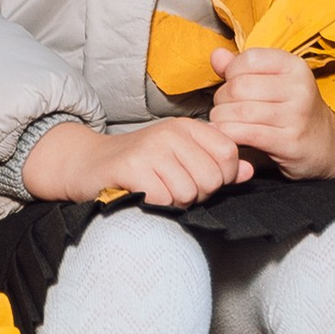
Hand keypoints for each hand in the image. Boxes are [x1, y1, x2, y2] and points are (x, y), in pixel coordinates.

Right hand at [23, 115, 251, 207]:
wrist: (86, 164)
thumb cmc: (139, 165)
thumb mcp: (180, 158)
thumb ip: (215, 165)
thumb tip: (248, 171)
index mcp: (188, 127)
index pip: (229, 154)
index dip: (220, 177)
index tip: (198, 180)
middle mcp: (172, 132)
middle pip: (212, 178)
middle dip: (198, 194)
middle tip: (173, 190)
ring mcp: (152, 147)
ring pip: (189, 192)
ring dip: (175, 202)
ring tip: (156, 192)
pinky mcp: (133, 167)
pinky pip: (164, 199)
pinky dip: (157, 206)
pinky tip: (143, 196)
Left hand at [209, 45, 334, 181]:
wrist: (325, 145)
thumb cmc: (292, 110)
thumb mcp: (273, 82)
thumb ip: (242, 68)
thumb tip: (216, 56)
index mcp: (295, 66)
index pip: (249, 59)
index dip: (231, 72)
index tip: (232, 84)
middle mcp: (299, 87)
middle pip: (239, 86)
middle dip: (221, 99)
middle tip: (225, 108)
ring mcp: (297, 115)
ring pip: (239, 111)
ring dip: (221, 119)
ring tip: (224, 122)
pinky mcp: (290, 141)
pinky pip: (246, 133)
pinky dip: (228, 134)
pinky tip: (226, 136)